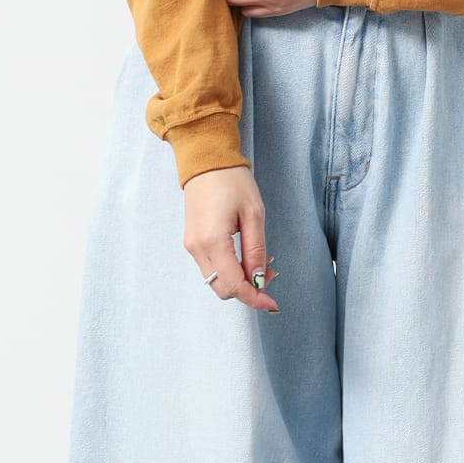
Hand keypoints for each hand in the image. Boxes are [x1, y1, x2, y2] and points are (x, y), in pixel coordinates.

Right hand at [183, 166, 279, 311]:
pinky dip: (228, 270)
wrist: (206, 159)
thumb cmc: (232, 180)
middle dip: (247, 290)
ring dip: (238, 281)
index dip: (254, 298)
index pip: (233, 285)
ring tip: (260, 264)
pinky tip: (244, 258)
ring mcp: (191, 245)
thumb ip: (256, 250)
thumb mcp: (253, 213)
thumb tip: (258, 280)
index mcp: (212, 241)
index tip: (272, 303)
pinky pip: (210, 267)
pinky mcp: (191, 241)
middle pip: (222, 289)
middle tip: (270, 274)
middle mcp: (197, 248)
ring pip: (215, 281)